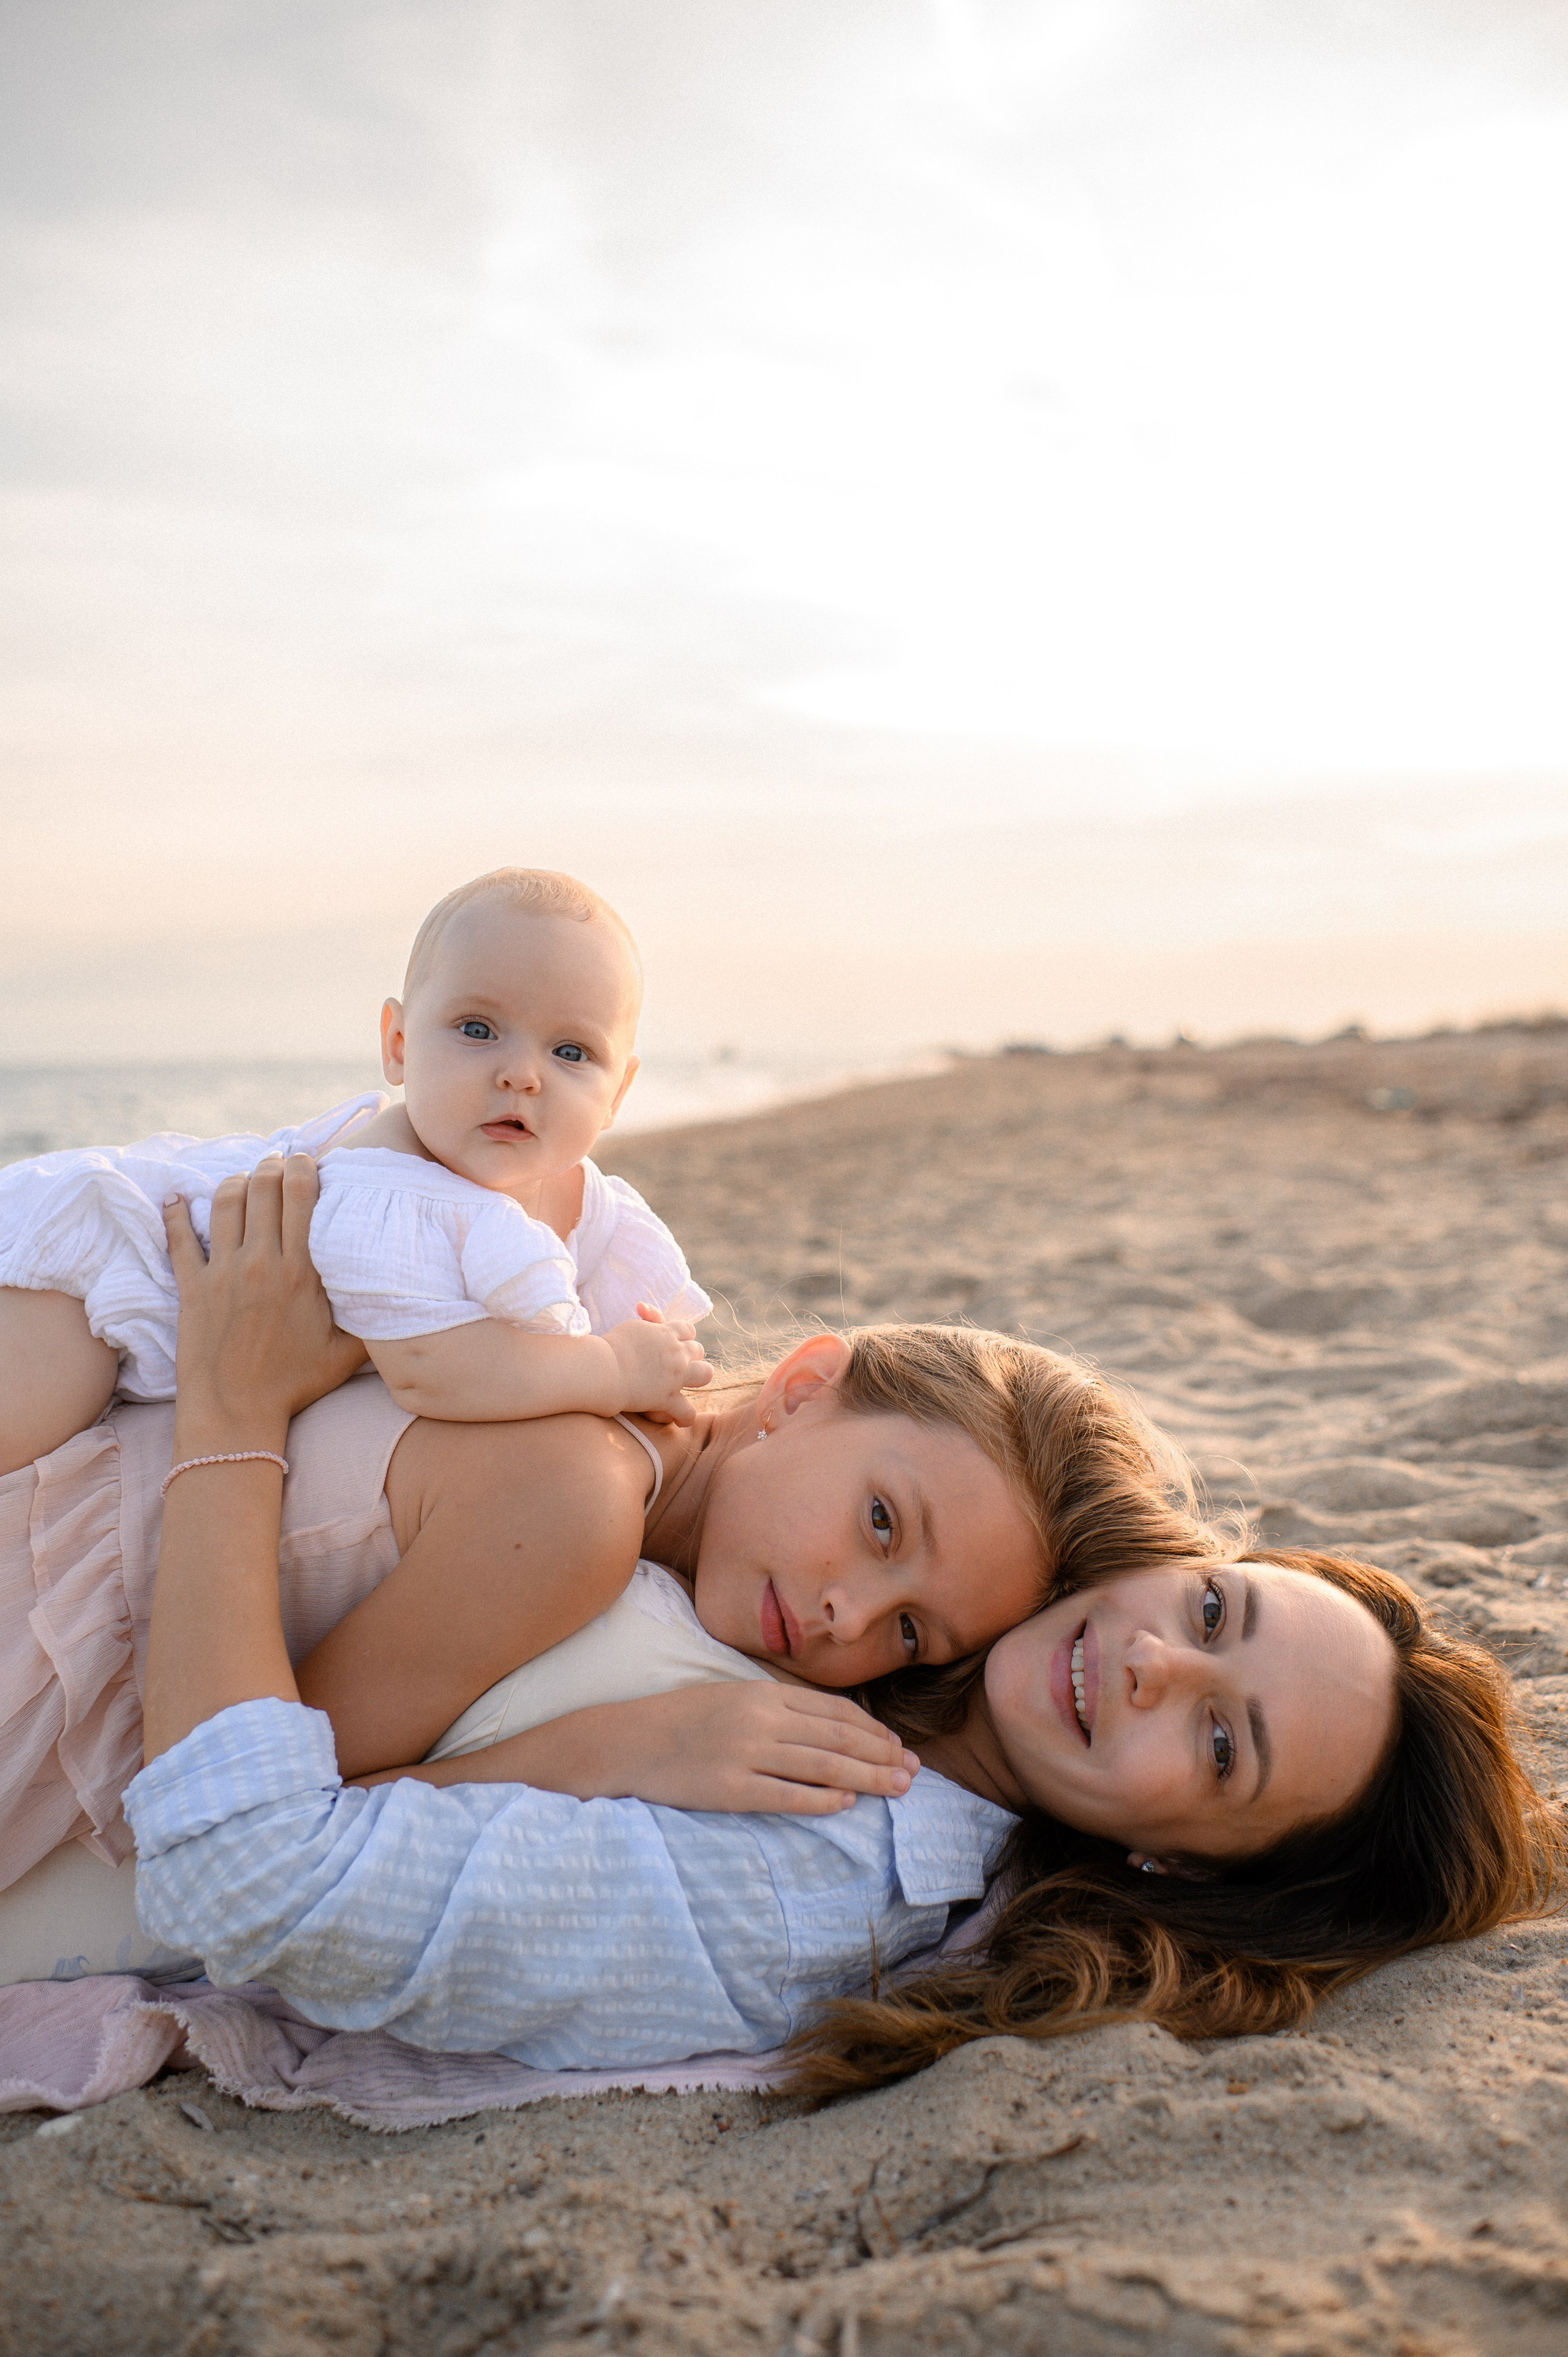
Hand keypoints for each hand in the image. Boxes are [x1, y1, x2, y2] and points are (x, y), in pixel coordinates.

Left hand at [163, 1154, 367, 1449]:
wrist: (236, 1414)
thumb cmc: (295, 1385)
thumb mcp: (347, 1353)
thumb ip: (371, 1318)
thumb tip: (402, 1295)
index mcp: (300, 1272)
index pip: (301, 1195)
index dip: (304, 1166)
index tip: (308, 1160)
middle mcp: (260, 1262)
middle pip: (263, 1188)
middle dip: (272, 1166)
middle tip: (278, 1162)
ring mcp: (221, 1273)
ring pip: (224, 1203)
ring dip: (236, 1182)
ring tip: (246, 1179)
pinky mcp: (191, 1288)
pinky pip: (179, 1239)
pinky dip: (175, 1215)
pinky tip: (176, 1199)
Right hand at [582, 1681, 921, 1814]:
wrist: (627, 1742)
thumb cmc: (682, 1720)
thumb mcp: (733, 1697)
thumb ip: (777, 1709)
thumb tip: (828, 1728)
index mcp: (763, 1694)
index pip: (834, 1712)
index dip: (873, 1730)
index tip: (899, 1746)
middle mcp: (761, 1720)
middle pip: (838, 1738)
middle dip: (882, 1755)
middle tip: (916, 1772)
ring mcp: (746, 1754)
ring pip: (822, 1766)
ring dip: (867, 1777)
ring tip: (899, 1789)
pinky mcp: (730, 1789)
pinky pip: (786, 1795)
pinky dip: (821, 1799)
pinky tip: (847, 1804)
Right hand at [605, 1304, 712, 1425]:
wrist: (603, 1368)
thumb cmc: (609, 1346)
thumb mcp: (631, 1326)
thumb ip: (646, 1322)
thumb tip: (645, 1309)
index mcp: (666, 1333)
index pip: (688, 1330)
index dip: (682, 1337)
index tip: (672, 1343)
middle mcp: (676, 1353)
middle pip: (698, 1350)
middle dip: (690, 1357)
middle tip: (676, 1366)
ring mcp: (676, 1376)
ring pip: (706, 1374)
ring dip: (697, 1379)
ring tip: (685, 1387)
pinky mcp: (668, 1398)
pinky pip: (688, 1411)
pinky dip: (684, 1416)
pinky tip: (677, 1418)